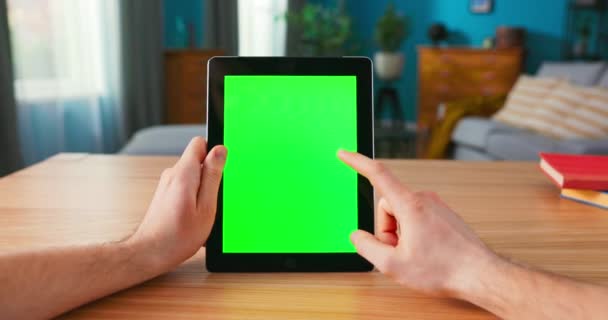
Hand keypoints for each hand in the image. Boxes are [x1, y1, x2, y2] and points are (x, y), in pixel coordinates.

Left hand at [129, 137, 226, 272]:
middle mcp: (172, 174)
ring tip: (202, 213)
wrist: (149, 254)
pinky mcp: (165, 195)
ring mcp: (167, 184)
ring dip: (203, 191)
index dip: (215, 153)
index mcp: (184, 173)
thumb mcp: (207, 207)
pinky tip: (194, 218)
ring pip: (193, 176)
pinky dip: (194, 200)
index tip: (222, 170)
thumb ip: (213, 176)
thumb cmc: (178, 237)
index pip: (200, 143)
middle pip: (198, 161)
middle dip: (211, 177)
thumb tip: (220, 151)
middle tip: (213, 201)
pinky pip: (186, 188)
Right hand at [338, 150, 497, 296]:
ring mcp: (436, 205)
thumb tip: (357, 236)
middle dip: (386, 229)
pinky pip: (416, 217)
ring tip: (416, 254)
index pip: (378, 174)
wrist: (481, 275)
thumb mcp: (393, 265)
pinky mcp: (443, 213)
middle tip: (400, 253)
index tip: (344, 153)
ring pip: (402, 213)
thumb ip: (367, 247)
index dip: (357, 162)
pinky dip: (413, 233)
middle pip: (387, 205)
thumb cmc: (444, 270)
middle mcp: (424, 199)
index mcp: (410, 205)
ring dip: (401, 233)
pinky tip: (426, 252)